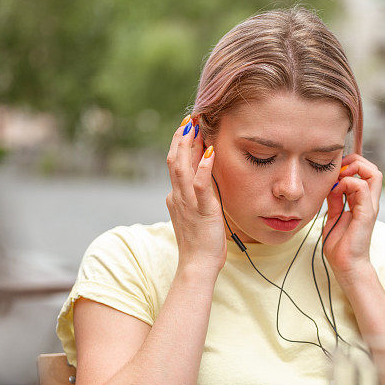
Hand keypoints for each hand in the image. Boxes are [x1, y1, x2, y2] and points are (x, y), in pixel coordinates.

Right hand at [165, 115, 225, 273]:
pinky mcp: (202, 211)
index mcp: (176, 198)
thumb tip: (188, 186)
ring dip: (188, 145)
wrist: (197, 266)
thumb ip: (192, 199)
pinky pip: (200, 185)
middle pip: (174, 161)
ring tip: (194, 126)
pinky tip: (210, 151)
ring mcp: (188, 203)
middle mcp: (178, 197)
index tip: (187, 127)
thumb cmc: (200, 244)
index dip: (180, 145)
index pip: (176, 165)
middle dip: (181, 138)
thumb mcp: (194, 216)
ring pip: (182, 168)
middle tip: (189, 119)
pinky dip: (204, 167)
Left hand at [323, 153, 381, 280]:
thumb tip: (332, 186)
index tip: (334, 172)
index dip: (352, 166)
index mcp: (362, 202)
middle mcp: (369, 202)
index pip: (366, 173)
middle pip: (373, 169)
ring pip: (374, 174)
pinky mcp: (366, 213)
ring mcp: (370, 207)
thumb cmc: (340, 245)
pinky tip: (336, 191)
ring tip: (338, 179)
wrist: (346, 265)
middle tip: (338, 169)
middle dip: (355, 162)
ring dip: (353, 170)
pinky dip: (348, 183)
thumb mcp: (333, 216)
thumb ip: (335, 201)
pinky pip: (362, 188)